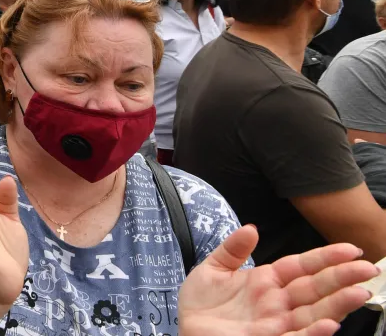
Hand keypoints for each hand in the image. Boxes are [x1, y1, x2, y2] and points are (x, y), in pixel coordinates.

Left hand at [178, 225, 377, 335]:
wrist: (185, 330)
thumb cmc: (201, 304)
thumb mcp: (213, 269)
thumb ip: (233, 249)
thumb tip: (252, 228)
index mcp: (267, 281)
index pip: (303, 267)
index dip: (326, 258)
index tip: (351, 249)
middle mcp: (278, 303)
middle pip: (316, 288)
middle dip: (343, 278)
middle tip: (369, 269)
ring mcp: (275, 324)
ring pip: (314, 313)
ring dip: (338, 305)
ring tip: (360, 293)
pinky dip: (313, 332)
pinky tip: (329, 325)